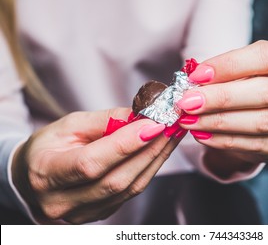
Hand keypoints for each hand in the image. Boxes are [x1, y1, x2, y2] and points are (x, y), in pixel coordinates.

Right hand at [11, 108, 183, 223]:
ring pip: (129, 189)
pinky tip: (158, 151)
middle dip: (150, 151)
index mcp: (47, 174)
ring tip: (171, 136)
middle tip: (172, 126)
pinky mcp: (99, 214)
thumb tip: (140, 115)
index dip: (125, 145)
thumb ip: (105, 120)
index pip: (91, 163)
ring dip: (155, 160)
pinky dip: (148, 170)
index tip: (154, 124)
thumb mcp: (70, 125)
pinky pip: (130, 193)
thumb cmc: (49, 146)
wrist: (33, 175)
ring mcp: (81, 214)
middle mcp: (61, 202)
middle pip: (116, 180)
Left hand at [178, 40, 267, 176]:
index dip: (231, 64)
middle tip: (188, 101)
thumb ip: (218, 73)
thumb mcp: (233, 72)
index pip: (267, 57)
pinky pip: (253, 145)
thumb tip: (191, 81)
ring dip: (218, 122)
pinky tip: (201, 134)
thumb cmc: (241, 86)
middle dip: (221, 97)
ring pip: (260, 122)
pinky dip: (223, 140)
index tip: (197, 74)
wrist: (249, 116)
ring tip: (190, 120)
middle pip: (265, 92)